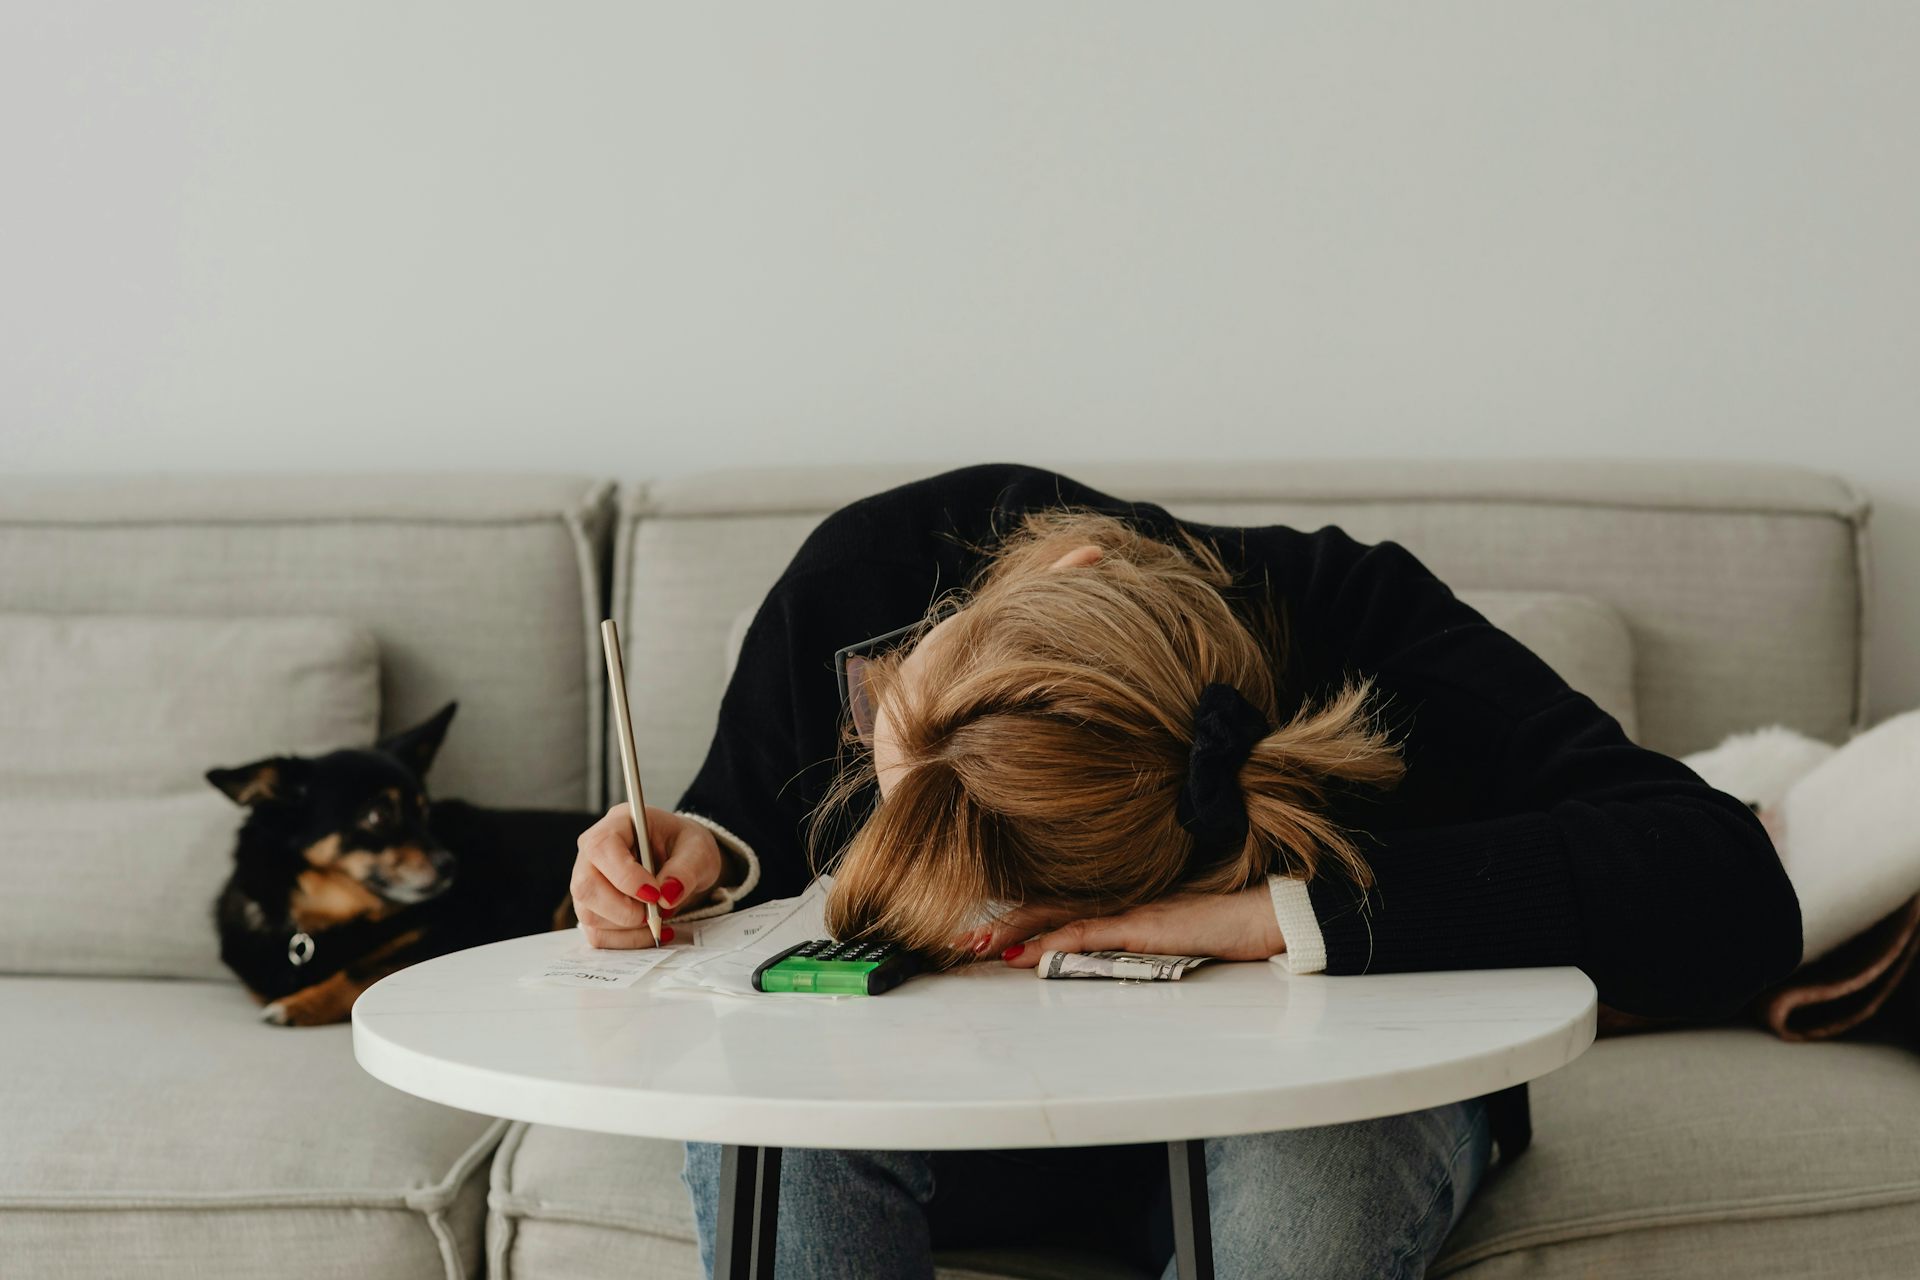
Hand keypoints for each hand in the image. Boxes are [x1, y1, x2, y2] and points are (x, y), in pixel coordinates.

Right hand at [570, 803, 721, 948]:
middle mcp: (593, 853)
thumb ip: (686, 868)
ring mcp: (588, 882)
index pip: (602, 847)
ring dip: (628, 927)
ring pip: (589, 915)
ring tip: (660, 917)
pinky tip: (652, 931)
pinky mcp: (593, 909)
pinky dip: (627, 941)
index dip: (624, 875)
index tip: (654, 894)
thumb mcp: (698, 849)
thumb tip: (667, 895)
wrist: (685, 860)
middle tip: (656, 913)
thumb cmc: (685, 847)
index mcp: (618, 824)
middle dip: (622, 910)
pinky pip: (598, 935)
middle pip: (585, 886)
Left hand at [982, 885, 1285, 969]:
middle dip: (1002, 926)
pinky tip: (1034, 953)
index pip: (1056, 907)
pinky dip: (1060, 943)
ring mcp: (1130, 911)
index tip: (980, 934)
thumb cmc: (1221, 923)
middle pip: (1046, 909)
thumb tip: (1096, 953)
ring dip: (1018, 934)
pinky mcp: (1147, 927)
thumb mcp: (1165, 933)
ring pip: (1061, 919)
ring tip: (982, 947)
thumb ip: (1130, 938)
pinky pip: (1096, 934)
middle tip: (962, 943)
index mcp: (1118, 901)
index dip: (1015, 917)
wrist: (1264, 913)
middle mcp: (1117, 901)